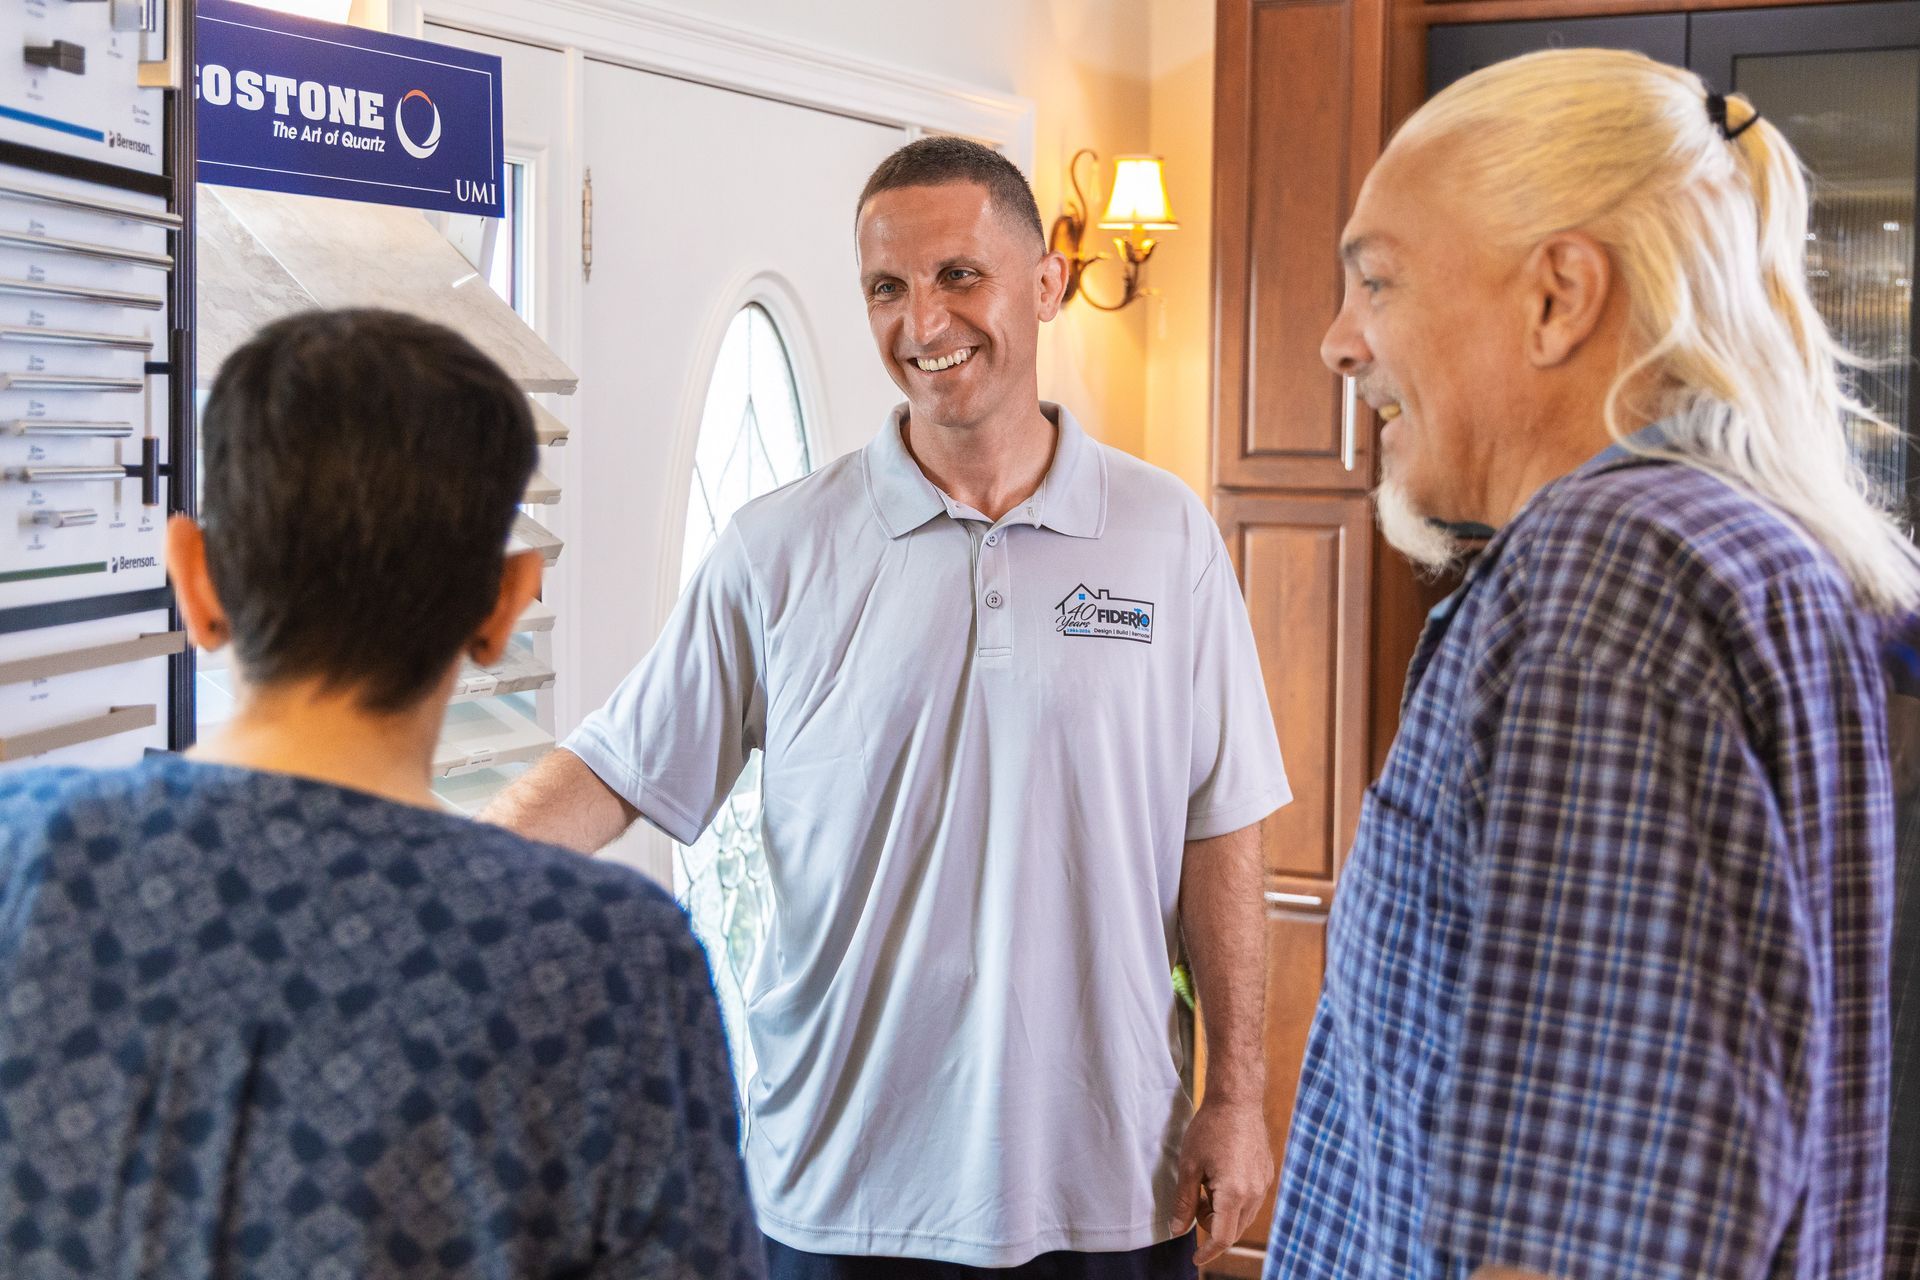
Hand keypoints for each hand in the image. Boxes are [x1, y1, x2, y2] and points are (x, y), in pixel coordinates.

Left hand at [1169, 1096, 1272, 1267]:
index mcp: (1234, 1193)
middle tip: (1193, 1201)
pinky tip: (1219, 1178)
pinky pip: (1250, 1201)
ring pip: (1243, 1217)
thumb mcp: (1189, 1165)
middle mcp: (1254, 1193)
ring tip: (1205, 1185)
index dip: (1207, 1251)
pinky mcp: (1266, 1175)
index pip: (1222, 1237)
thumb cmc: (1210, 1129)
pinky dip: (1233, 1202)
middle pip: (1233, 1230)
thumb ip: (1183, 1202)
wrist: (1237, 1100)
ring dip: (1222, 1214)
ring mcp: (1263, 1184)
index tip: (1195, 1258)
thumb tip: (1178, 1230)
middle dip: (1211, 1226)